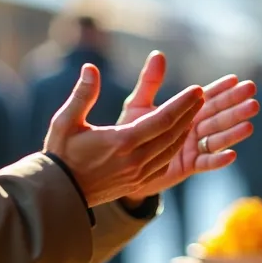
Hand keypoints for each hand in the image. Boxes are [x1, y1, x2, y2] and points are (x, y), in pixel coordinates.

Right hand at [43, 62, 203, 206]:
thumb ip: (82, 95)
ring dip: (185, 129)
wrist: (60, 193)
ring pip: (171, 148)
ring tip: (194, 111)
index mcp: (121, 142)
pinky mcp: (139, 182)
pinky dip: (175, 145)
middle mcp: (135, 159)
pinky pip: (165, 161)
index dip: (181, 104)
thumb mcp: (65, 121)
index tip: (196, 89)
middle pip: (172, 133)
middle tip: (201, 94)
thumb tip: (90, 68)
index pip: (161, 120)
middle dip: (189, 112)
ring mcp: (139, 173)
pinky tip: (179, 135)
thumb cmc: (61, 154)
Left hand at [116, 53, 259, 200]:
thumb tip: (158, 54)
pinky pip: (206, 163)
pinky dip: (219, 160)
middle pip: (218, 116)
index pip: (207, 98)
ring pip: (217, 138)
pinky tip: (232, 154)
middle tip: (253, 99)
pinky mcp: (189, 166)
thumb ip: (150, 82)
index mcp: (184, 111)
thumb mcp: (138, 104)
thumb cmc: (131, 131)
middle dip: (235, 107)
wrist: (120, 163)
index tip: (236, 79)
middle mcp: (193, 128)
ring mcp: (192, 147)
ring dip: (234, 131)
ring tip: (249, 124)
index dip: (221, 89)